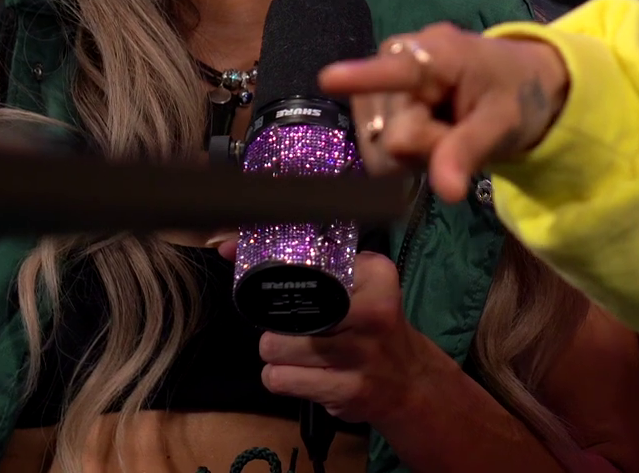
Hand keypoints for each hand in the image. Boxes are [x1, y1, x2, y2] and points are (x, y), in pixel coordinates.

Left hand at [244, 250, 436, 424]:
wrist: (411, 381)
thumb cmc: (373, 327)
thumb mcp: (358, 284)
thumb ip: (305, 263)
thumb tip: (227, 246)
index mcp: (375, 276)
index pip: (305, 264)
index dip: (265, 265)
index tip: (237, 257)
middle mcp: (373, 311)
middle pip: (284, 313)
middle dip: (278, 324)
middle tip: (297, 328)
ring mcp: (361, 353)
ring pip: (275, 348)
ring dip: (278, 354)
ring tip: (299, 353)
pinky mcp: (347, 390)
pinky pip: (280, 380)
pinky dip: (282, 378)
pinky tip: (302, 374)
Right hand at [318, 23, 570, 203]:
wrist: (518, 86)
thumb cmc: (515, 95)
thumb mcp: (504, 123)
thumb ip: (469, 152)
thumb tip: (446, 192)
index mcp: (437, 53)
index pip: (396, 69)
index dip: (362, 77)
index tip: (328, 79)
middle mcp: (399, 59)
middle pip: (389, 130)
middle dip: (423, 147)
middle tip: (458, 135)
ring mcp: (384, 81)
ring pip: (378, 144)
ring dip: (412, 154)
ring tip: (445, 133)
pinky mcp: (376, 102)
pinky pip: (376, 147)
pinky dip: (403, 155)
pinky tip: (428, 138)